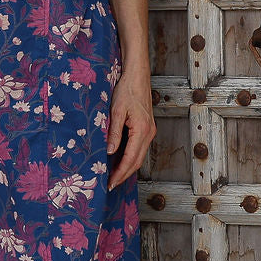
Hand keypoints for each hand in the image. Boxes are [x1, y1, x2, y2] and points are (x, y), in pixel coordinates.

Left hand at [106, 69, 154, 188]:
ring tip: (113, 176)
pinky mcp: (147, 128)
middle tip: (110, 185)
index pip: (130, 159)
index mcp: (142, 130)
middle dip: (123, 175)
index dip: (120, 173)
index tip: (110, 182)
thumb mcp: (116, 111)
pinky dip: (130, 158)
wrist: (137, 76)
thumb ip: (114, 133)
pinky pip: (139, 149)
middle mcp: (149, 133)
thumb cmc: (126, 90)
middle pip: (137, 162)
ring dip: (127, 168)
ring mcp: (150, 131)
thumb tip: (111, 152)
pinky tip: (120, 161)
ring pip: (139, 156)